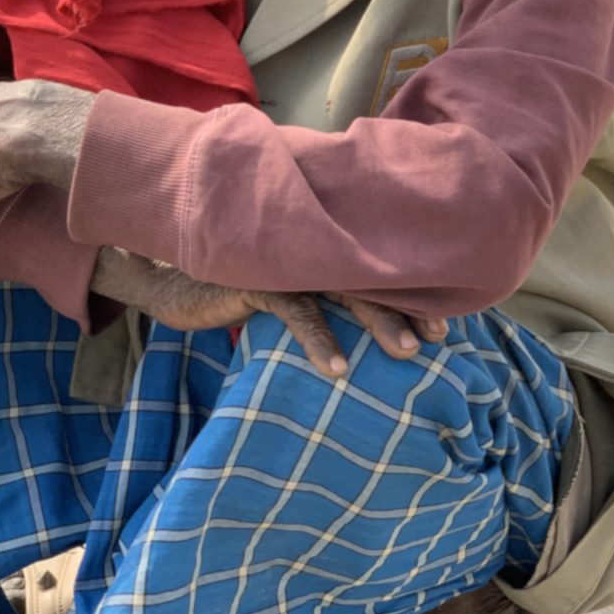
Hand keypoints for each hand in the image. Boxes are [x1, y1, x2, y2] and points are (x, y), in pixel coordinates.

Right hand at [93, 249, 448, 377]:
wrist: (170, 277)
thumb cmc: (235, 283)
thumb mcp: (284, 284)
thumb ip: (320, 289)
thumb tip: (366, 322)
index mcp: (320, 243)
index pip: (376, 263)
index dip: (411, 290)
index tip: (443, 323)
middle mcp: (309, 242)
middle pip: (371, 270)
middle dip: (408, 303)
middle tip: (438, 336)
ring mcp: (285, 257)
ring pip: (344, 286)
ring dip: (379, 319)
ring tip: (407, 352)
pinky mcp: (256, 275)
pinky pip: (298, 309)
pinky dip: (320, 339)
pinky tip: (338, 370)